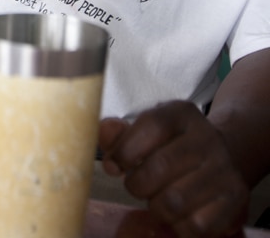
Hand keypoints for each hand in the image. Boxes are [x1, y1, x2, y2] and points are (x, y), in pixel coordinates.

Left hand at [98, 101, 248, 237]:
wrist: (221, 154)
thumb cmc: (171, 143)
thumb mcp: (145, 129)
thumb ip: (119, 132)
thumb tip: (103, 133)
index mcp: (181, 113)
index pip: (151, 126)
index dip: (126, 149)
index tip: (115, 164)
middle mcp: (207, 137)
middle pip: (159, 168)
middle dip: (136, 184)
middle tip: (136, 184)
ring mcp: (224, 168)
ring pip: (174, 202)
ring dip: (155, 206)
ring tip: (157, 197)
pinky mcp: (235, 198)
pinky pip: (196, 224)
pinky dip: (179, 224)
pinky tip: (178, 211)